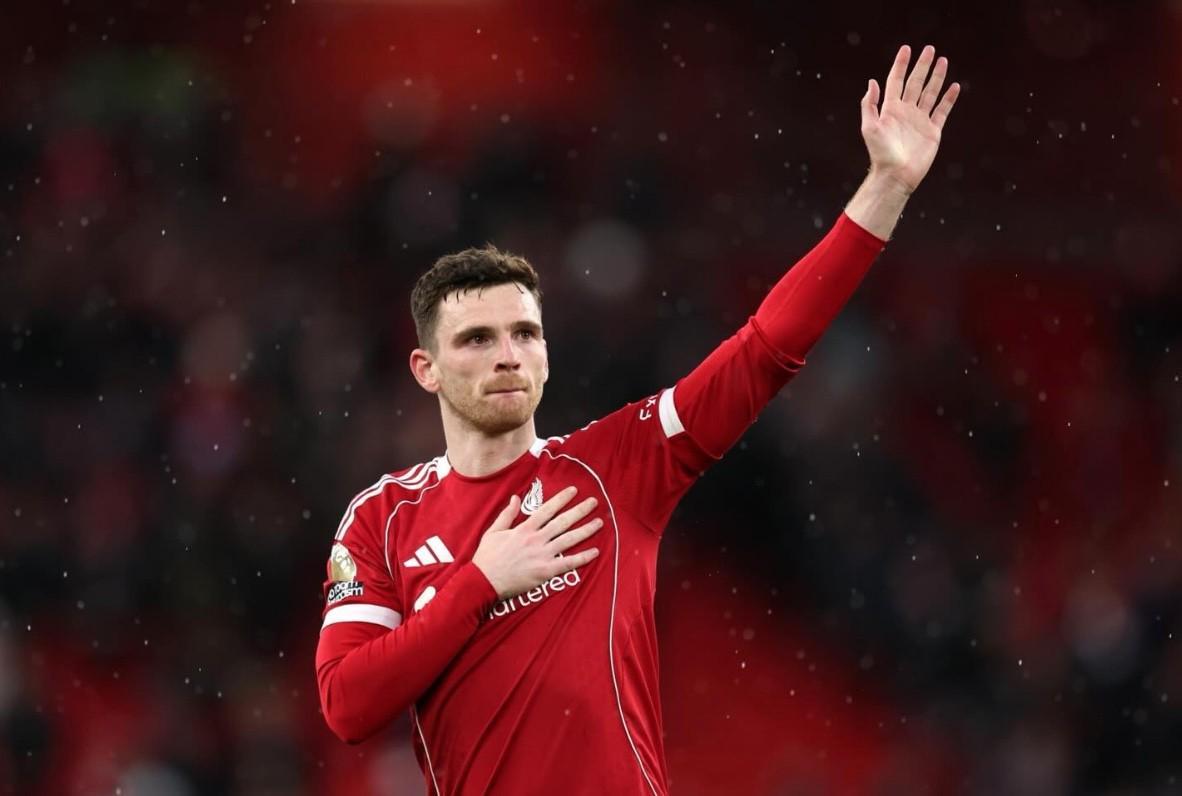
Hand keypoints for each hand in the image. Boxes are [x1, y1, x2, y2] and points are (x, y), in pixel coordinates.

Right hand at [472, 487, 602, 599]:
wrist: (483, 581)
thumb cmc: (487, 557)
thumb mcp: (493, 531)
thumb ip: (507, 514)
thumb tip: (515, 497)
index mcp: (524, 529)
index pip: (547, 510)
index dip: (562, 499)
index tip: (574, 490)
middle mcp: (536, 539)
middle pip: (562, 522)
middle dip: (580, 510)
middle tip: (594, 502)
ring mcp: (542, 555)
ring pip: (568, 540)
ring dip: (585, 530)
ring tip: (599, 523)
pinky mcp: (545, 572)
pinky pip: (567, 563)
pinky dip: (582, 557)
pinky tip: (595, 552)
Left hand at [861, 45, 960, 193]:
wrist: (896, 175)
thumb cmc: (880, 154)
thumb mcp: (869, 128)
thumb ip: (870, 105)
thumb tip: (872, 82)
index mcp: (891, 109)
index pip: (896, 81)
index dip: (900, 65)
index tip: (906, 49)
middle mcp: (906, 112)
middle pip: (916, 83)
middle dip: (922, 66)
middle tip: (929, 49)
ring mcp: (920, 120)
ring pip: (930, 93)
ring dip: (936, 77)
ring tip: (943, 61)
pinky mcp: (933, 131)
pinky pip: (942, 111)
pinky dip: (948, 99)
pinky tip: (954, 86)